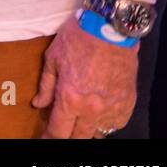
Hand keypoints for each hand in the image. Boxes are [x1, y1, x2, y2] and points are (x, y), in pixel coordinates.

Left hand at [32, 17, 138, 137]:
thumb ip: (46, 86)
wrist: (110, 27)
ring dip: (88, 131)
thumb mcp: (53, 59)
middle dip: (67, 137)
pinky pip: (117, 123)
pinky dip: (107, 123)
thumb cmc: (78, 39)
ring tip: (80, 123)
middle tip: (61, 132)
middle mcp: (93, 108)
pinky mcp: (128, 101)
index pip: (58, 131)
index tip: (44, 138)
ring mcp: (112, 106)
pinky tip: (99, 116)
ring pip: (99, 133)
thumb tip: (39, 104)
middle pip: (79, 137)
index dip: (49, 138)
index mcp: (71, 98)